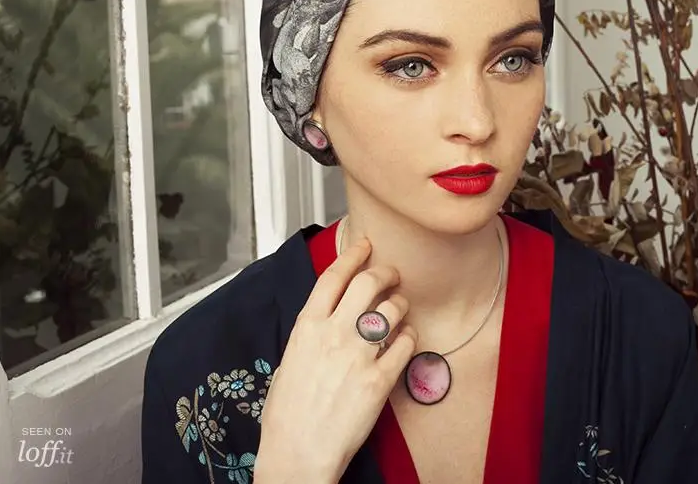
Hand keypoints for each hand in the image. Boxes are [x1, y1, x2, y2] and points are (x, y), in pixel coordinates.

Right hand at [254, 238, 416, 483]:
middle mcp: (334, 335)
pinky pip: (405, 344)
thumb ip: (312, 334)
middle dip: (385, 272)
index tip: (364, 245)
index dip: (353, 255)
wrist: (298, 453)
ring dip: (400, 304)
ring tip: (400, 308)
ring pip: (392, 310)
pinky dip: (409, 336)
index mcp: (307, 328)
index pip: (334, 276)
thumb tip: (331, 316)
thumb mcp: (289, 361)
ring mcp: (358, 356)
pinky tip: (405, 339)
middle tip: (392, 274)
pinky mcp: (380, 379)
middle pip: (368, 283)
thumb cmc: (287, 414)